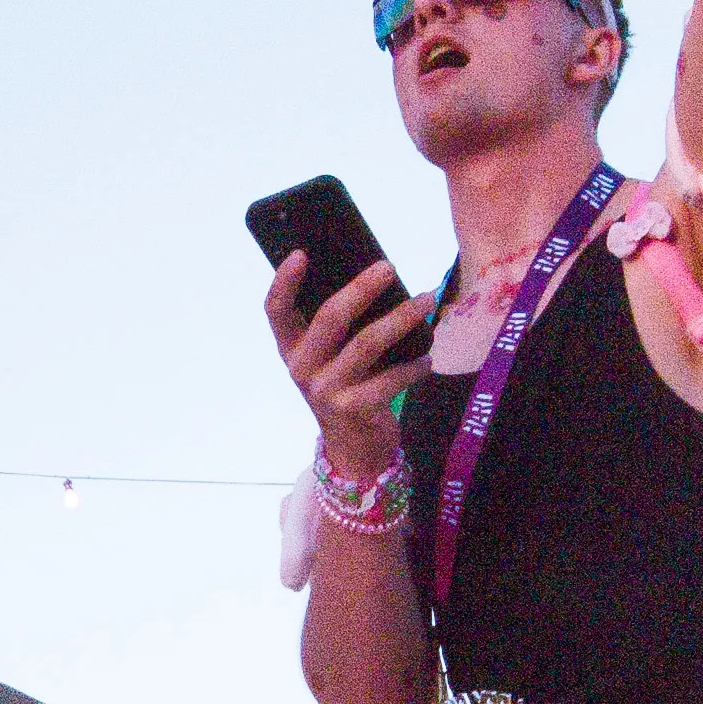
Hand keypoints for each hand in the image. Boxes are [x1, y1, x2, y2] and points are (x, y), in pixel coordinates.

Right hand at [268, 255, 431, 482]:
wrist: (355, 449)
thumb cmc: (349, 389)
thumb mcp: (333, 359)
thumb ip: (340, 328)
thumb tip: (377, 277)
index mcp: (291, 349)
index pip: (275, 311)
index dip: (283, 282)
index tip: (300, 253)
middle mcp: (302, 368)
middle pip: (329, 318)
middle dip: (361, 288)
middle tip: (389, 267)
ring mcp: (326, 390)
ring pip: (366, 344)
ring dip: (401, 319)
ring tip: (427, 301)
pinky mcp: (353, 409)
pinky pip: (389, 380)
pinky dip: (413, 366)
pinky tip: (427, 358)